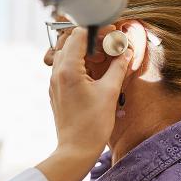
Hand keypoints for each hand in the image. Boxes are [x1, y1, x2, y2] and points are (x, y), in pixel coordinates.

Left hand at [49, 28, 132, 154]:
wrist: (76, 150)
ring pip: (66, 55)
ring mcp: (54, 83)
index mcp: (68, 69)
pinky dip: (79, 64)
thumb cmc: (92, 124)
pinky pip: (65, 68)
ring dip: (85, 51)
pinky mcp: (56, 91)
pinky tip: (94, 73)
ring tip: (103, 58)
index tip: (112, 32)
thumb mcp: (109, 92)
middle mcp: (57, 73)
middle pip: (70, 42)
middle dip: (91, 38)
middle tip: (110, 43)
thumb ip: (118, 67)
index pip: (79, 35)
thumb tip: (126, 52)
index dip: (97, 29)